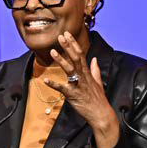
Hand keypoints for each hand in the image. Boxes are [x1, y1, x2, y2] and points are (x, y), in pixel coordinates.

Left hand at [43, 31, 119, 147]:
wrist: (101, 114)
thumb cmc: (98, 99)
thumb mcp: (98, 82)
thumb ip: (95, 70)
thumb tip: (94, 59)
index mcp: (88, 73)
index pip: (81, 54)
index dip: (73, 43)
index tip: (67, 34)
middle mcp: (83, 76)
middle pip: (76, 58)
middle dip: (68, 47)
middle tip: (60, 36)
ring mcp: (78, 85)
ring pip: (70, 70)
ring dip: (61, 60)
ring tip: (53, 52)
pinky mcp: (73, 95)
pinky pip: (62, 89)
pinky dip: (54, 84)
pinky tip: (46, 80)